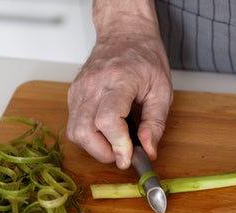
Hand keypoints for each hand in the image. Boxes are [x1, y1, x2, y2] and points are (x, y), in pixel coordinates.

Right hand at [66, 1, 171, 169]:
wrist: (124, 33)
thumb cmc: (145, 58)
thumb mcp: (162, 90)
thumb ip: (155, 123)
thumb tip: (149, 151)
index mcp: (120, 80)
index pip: (108, 120)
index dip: (117, 144)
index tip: (128, 157)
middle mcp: (94, 84)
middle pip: (85, 131)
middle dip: (104, 153)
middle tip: (122, 155)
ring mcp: (80, 89)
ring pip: (75, 131)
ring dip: (94, 148)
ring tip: (114, 144)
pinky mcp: (73, 94)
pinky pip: (73, 124)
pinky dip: (88, 136)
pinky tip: (105, 132)